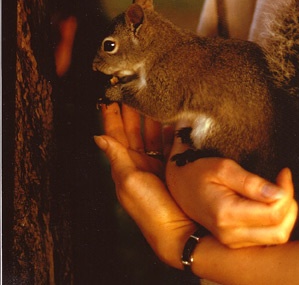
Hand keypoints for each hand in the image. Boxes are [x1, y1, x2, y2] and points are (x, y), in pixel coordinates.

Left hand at [95, 104, 196, 267]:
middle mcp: (140, 162)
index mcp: (124, 166)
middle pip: (134, 129)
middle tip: (133, 88)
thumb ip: (116, 157)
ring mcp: (158, 163)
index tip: (111, 95)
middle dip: (132, 109)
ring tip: (153, 95)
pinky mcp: (175, 164)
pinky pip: (171, 140)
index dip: (112, 116)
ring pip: (152, 132)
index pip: (115, 135)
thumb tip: (98, 137)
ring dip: (152, 115)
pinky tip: (173, 114)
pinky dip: (171, 126)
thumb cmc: (151, 209)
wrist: (180, 230)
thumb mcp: (129, 181)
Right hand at [166, 135, 297, 248]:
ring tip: (279, 190)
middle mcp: (231, 235)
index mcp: (227, 214)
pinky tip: (270, 201)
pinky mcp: (236, 242)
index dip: (287, 191)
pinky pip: (267, 238)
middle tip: (283, 181)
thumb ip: (250, 182)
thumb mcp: (223, 167)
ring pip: (277, 237)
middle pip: (280, 231)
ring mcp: (233, 242)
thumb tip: (278, 192)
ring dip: (285, 214)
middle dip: (290, 205)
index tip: (284, 172)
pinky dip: (276, 221)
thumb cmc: (198, 171)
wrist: (177, 187)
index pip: (273, 213)